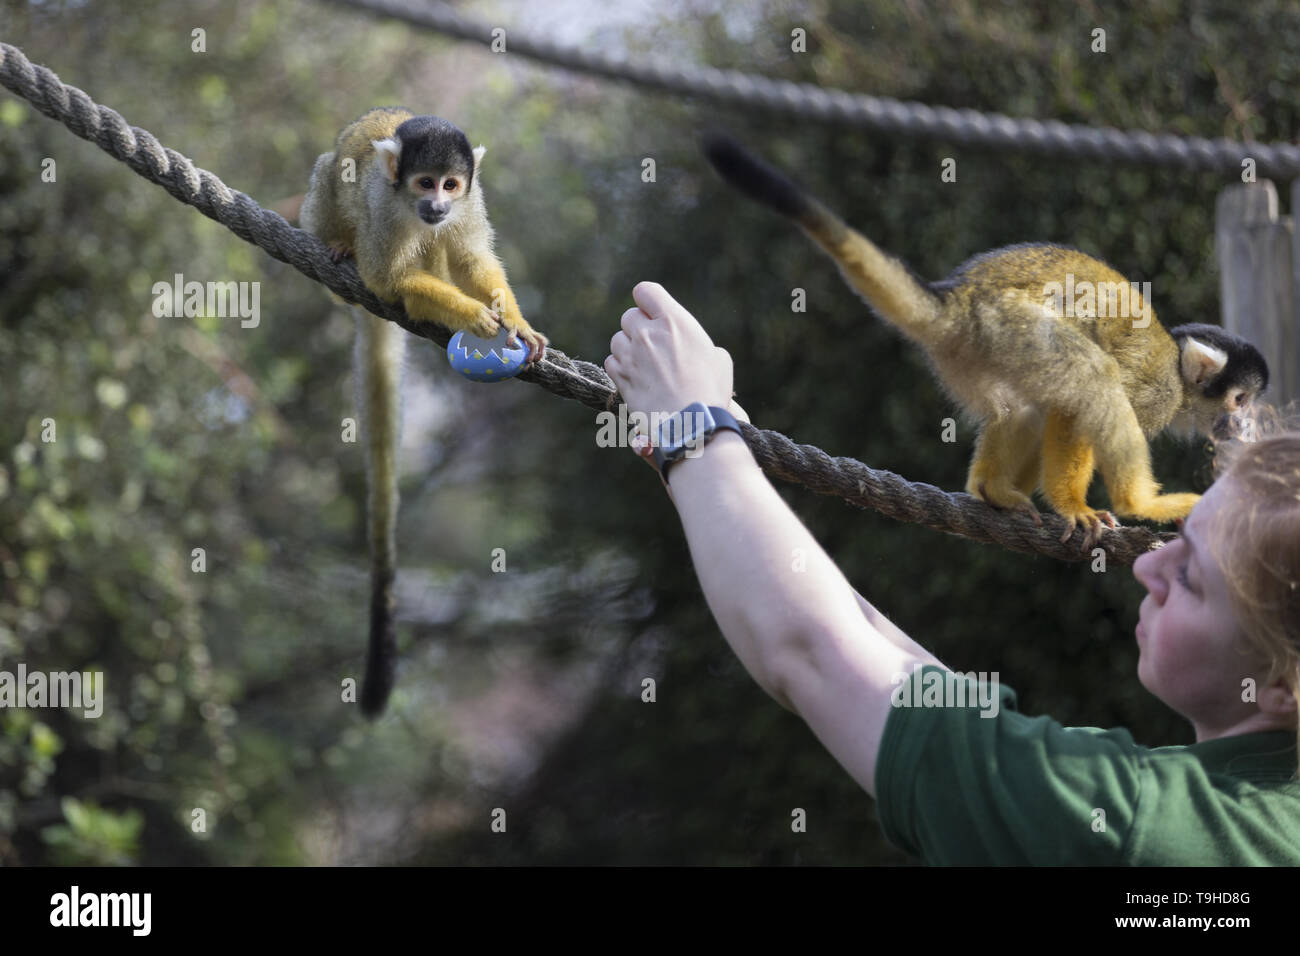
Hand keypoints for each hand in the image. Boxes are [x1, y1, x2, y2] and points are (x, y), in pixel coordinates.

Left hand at [604, 282, 733, 419]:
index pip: (645, 291)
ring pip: (617, 339)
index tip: (652, 312)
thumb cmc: (710, 392)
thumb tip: (690, 348)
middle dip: (638, 328)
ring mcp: (630, 355)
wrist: (691, 424)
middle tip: (652, 345)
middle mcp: (648, 333)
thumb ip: (697, 343)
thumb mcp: (719, 359)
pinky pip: (611, 362)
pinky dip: (620, 368)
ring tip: (645, 365)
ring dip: (627, 348)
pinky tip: (636, 378)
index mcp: (674, 321)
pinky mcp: (620, 376)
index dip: (647, 301)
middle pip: (629, 316)